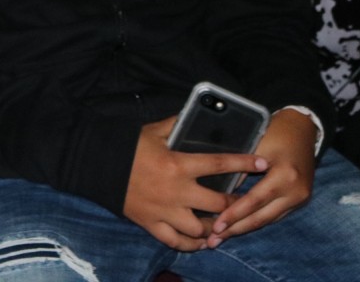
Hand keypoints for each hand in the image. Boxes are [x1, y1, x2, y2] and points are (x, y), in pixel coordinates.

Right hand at [124, 117, 268, 251]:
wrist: (98, 165)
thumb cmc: (127, 146)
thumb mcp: (153, 131)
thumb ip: (178, 125)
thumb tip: (197, 114)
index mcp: (178, 164)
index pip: (220, 164)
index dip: (244, 164)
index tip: (262, 164)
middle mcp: (176, 191)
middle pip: (218, 205)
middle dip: (235, 204)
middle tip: (242, 202)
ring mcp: (164, 211)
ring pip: (200, 230)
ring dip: (215, 228)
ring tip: (222, 225)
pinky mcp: (151, 224)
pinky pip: (176, 242)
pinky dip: (191, 245)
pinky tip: (201, 242)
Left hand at [205, 108, 315, 246]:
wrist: (302, 130)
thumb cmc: (273, 132)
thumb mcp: (255, 145)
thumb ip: (239, 168)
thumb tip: (216, 189)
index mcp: (284, 176)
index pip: (254, 201)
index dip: (233, 214)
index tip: (215, 226)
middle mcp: (295, 191)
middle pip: (261, 217)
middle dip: (236, 229)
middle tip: (213, 241)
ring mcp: (299, 198)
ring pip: (267, 220)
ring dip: (244, 229)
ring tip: (221, 239)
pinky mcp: (299, 200)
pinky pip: (274, 215)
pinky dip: (255, 221)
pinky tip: (239, 227)